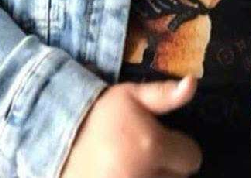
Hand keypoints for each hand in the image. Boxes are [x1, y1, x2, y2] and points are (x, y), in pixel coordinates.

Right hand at [59, 75, 202, 177]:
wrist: (58, 141)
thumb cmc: (99, 116)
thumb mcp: (130, 96)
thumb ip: (164, 94)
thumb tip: (193, 83)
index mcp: (151, 146)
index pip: (192, 157)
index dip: (180, 147)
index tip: (162, 141)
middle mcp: (144, 176)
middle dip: (167, 166)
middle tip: (145, 154)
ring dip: (155, 176)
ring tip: (135, 166)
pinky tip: (127, 173)